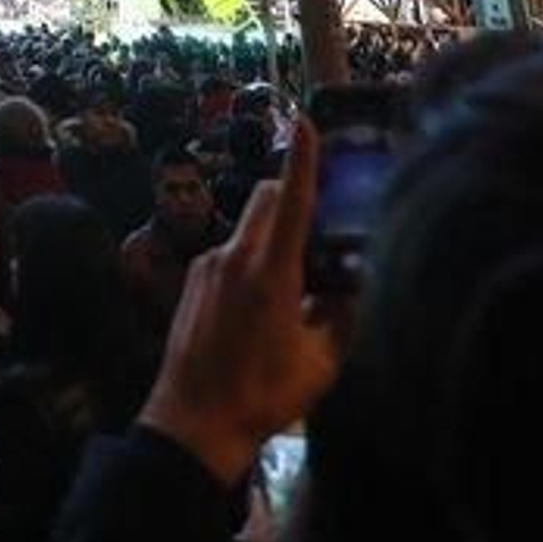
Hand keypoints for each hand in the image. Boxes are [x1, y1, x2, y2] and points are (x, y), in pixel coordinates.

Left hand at [139, 119, 342, 487]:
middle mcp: (233, 256)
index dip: (301, 158)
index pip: (290, 200)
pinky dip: (250, 261)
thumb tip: (350, 287)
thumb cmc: (262, 395)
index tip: (304, 121)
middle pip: (263, 199)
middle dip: (289, 197)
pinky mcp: (193, 280)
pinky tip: (261, 308)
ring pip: (246, 228)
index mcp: (270, 271)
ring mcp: (207, 266)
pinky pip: (229, 254)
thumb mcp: (320, 363)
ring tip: (293, 286)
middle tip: (317, 226)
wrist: (194, 420)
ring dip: (271, 237)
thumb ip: (340, 316)